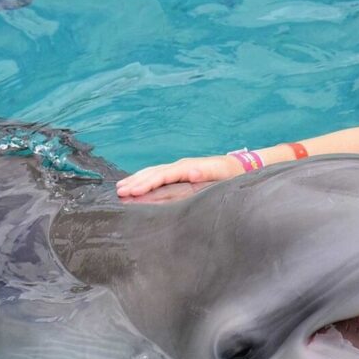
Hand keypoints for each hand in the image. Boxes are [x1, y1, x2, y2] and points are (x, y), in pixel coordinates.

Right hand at [116, 155, 242, 199]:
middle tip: (118, 191)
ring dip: (137, 179)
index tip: (132, 191)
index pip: (162, 176)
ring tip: (120, 187)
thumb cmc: (232, 174)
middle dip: (136, 182)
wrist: (240, 167)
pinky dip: (145, 179)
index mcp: (188, 167)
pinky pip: (159, 176)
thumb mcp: (222, 174)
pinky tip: (136, 185)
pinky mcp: (181, 174)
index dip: (146, 183)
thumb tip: (190, 171)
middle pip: (153, 173)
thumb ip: (206, 173)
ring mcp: (180, 169)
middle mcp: (181, 166)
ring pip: (153, 173)